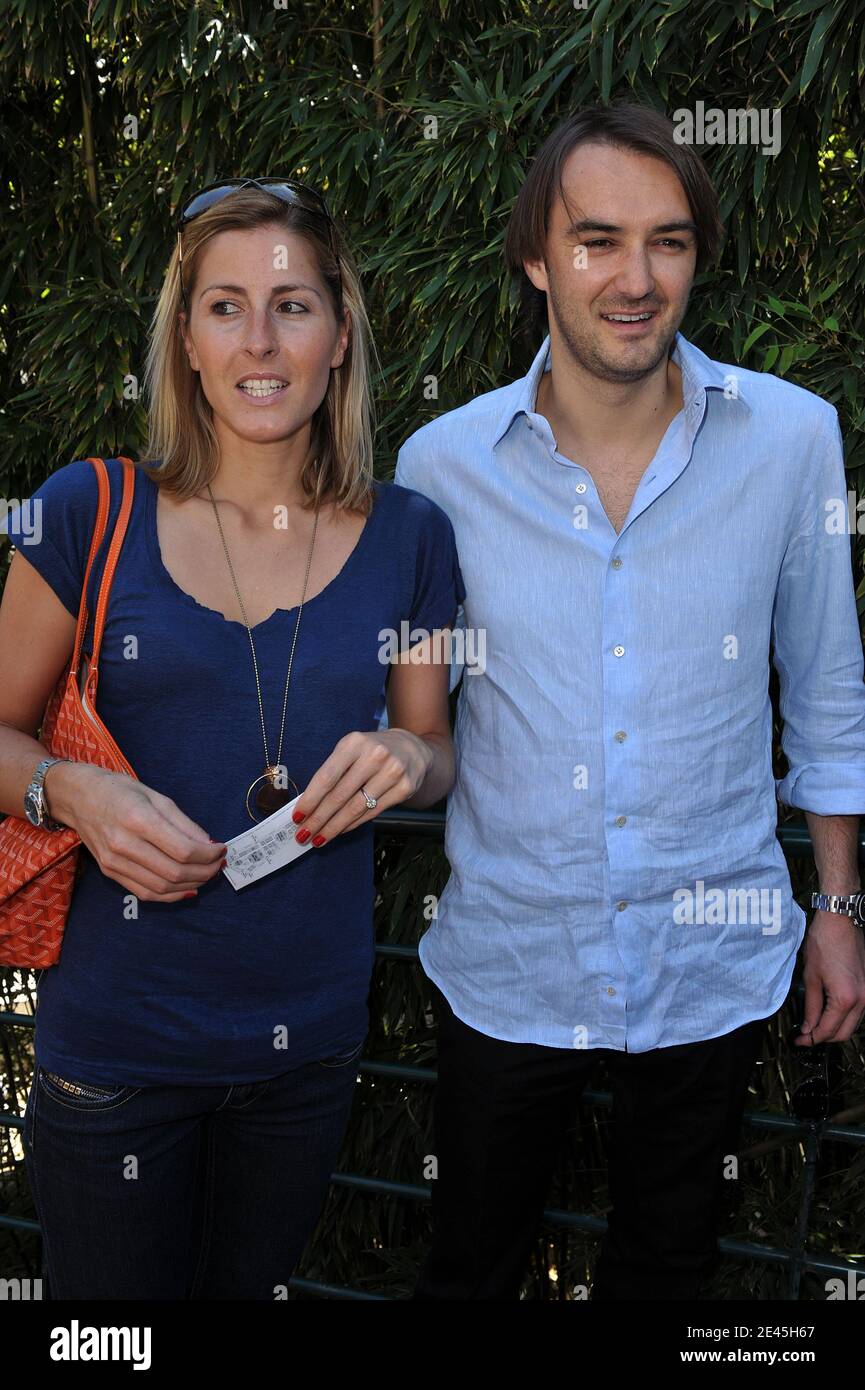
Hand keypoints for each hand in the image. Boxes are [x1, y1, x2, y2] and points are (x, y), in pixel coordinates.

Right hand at [48, 763, 225, 900]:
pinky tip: (186, 888)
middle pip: (174, 873)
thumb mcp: (156, 796)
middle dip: (205, 872)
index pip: (183, 850)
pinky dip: (170, 895)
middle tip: (218, 864)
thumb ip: (184, 823)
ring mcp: (114, 862)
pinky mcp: (109, 872)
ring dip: (191, 886)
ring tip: (206, 875)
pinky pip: (145, 893)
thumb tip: (209, 845)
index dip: (208, 855)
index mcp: (138, 820)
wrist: (77, 797)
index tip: (221, 849)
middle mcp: (124, 845)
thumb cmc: (119, 790)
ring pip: (162, 888)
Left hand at [291, 729, 433, 846]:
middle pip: (340, 795)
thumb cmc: (371, 752)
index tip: (297, 817)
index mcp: (354, 743)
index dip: (310, 800)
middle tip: (303, 834)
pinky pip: (372, 813)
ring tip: (319, 838)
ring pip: (356, 808)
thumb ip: (332, 773)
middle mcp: (375, 756)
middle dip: (318, 819)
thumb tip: (308, 806)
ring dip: (334, 827)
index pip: (327, 777)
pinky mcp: (404, 788)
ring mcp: (392, 772)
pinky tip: (340, 830)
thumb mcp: (350, 750)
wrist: (412, 748)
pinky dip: (352, 825)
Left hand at [796, 909, 864, 1044]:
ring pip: (853, 1025)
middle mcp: (862, 1000)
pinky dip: (844, 1018)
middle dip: (823, 1038)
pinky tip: (829, 1014)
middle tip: (805, 1036)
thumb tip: (808, 1027)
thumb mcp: (811, 977)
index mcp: (845, 999)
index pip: (827, 1030)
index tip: (799, 1040)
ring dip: (834, 1029)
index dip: (811, 1039)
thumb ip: (811, 1006)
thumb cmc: (824, 944)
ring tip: (815, 1026)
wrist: (840, 923)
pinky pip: (858, 1013)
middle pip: (843, 1033)